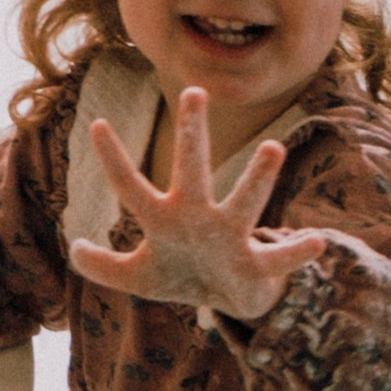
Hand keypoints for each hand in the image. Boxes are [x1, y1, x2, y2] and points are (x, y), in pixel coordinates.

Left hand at [69, 88, 329, 323]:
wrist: (227, 300)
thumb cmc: (182, 274)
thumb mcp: (138, 277)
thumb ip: (104, 268)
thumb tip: (73, 249)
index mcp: (164, 217)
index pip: (132, 185)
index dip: (114, 160)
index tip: (97, 123)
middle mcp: (198, 216)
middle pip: (192, 169)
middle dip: (192, 133)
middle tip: (193, 91)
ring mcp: (229, 236)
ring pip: (245, 202)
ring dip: (258, 177)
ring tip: (273, 148)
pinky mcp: (255, 266)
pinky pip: (278, 259)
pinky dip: (297, 252)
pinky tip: (317, 241)